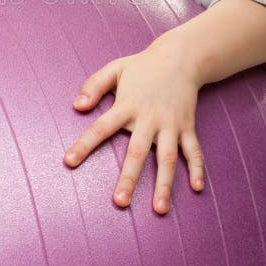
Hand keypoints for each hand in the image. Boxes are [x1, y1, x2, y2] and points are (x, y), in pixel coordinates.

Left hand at [63, 36, 204, 213]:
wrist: (180, 57)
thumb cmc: (142, 66)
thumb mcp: (114, 68)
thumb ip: (93, 85)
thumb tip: (77, 106)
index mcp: (127, 105)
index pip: (101, 127)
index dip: (84, 145)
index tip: (69, 161)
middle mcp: (149, 118)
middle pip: (137, 152)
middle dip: (129, 178)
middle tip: (120, 202)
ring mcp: (170, 124)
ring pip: (167, 158)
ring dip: (164, 184)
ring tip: (159, 209)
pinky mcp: (187, 126)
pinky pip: (193, 150)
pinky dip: (196, 168)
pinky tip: (196, 188)